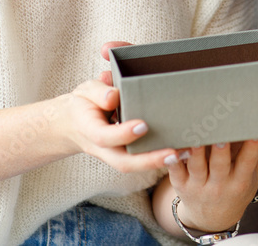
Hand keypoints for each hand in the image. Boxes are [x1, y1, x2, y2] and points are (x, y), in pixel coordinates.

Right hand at [57, 79, 174, 171]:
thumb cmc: (83, 104)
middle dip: (149, 160)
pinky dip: (160, 157)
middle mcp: (103, 148)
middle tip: (174, 154)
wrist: (72, 124)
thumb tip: (114, 97)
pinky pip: (141, 159)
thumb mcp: (85, 91)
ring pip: (135, 165)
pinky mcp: (125, 154)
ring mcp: (114, 154)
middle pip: (124, 163)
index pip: (105, 137)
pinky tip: (182, 149)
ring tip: (185, 152)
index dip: (123, 133)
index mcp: (90, 130)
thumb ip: (99, 92)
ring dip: (159, 162)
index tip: (142, 125)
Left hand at [167, 138, 257, 232]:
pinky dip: (173, 162)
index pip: (247, 163)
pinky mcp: (181, 185)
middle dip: (221, 150)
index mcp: (240, 181)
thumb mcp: (252, 176)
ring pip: (197, 167)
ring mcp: (199, 186)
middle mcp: (219, 185)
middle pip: (220, 165)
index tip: (256, 134)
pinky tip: (172, 149)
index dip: (252, 149)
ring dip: (196, 152)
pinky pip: (176, 172)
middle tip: (221, 136)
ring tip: (197, 137)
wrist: (213, 219)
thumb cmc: (236, 188)